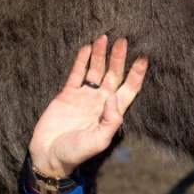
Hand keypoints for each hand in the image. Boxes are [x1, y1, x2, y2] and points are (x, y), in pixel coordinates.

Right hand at [28, 35, 147, 176]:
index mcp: (111, 112)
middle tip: (123, 40)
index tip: (143, 58)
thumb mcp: (98, 141)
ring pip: (95, 70)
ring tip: (104, 37)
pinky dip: (82, 60)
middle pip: (113, 75)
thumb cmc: (76, 153)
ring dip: (100, 55)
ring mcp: (84, 97)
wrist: (49, 155)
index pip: (128, 89)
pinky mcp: (67, 94)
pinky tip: (87, 47)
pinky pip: (76, 74)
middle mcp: (99, 101)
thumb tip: (113, 97)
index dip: (136, 74)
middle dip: (118, 58)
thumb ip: (110, 120)